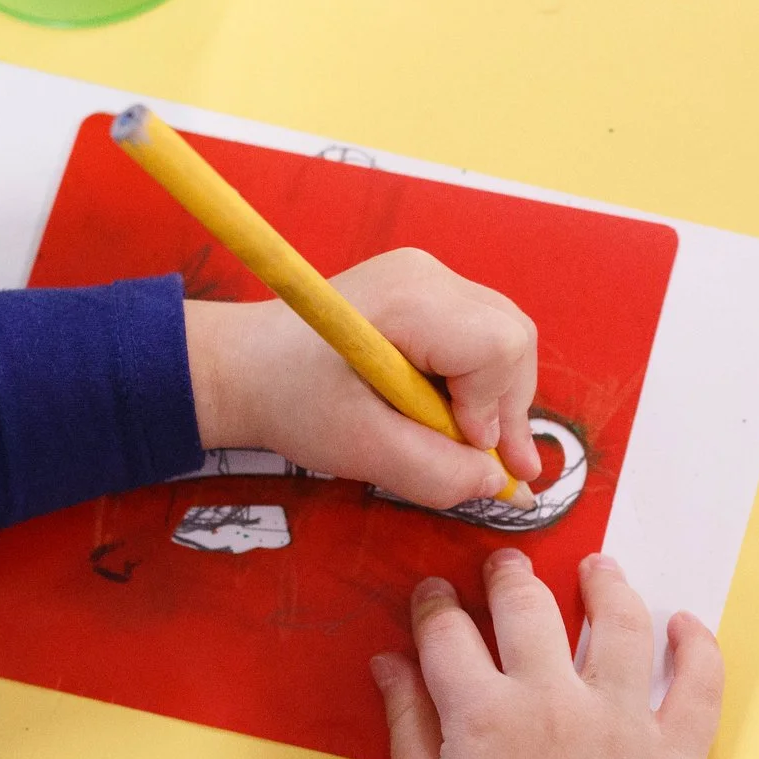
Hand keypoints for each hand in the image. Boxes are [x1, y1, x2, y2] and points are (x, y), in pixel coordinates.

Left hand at [183, 248, 539, 509]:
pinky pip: (483, 337)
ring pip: (507, 340)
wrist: (244, 366)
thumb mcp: (361, 450)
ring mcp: (429, 276)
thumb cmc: (289, 401)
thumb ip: (437, 473)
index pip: (500, 347)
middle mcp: (428, 273)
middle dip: (507, 407)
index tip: (463, 444)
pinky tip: (450, 414)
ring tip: (464, 440)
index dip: (494, 407)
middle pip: (514, 340)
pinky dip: (479, 384)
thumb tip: (501, 484)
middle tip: (487, 461)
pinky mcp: (427, 291)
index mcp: (409, 298)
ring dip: (496, 399)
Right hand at [368, 550, 723, 758]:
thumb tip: (389, 662)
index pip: (449, 631)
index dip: (436, 604)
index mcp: (482, 714)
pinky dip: (697, 646)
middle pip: (529, 607)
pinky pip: (698, 683)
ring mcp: (620, 725)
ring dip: (606, 585)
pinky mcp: (674, 755)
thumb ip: (406, 721)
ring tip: (600, 569)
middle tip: (508, 565)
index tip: (437, 595)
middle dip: (511, 575)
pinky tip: (683, 625)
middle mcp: (552, 704)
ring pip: (620, 623)